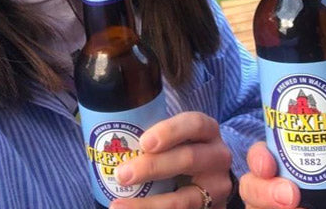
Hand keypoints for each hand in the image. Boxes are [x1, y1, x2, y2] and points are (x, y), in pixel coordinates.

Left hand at [109, 111, 232, 207]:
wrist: (208, 182)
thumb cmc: (181, 151)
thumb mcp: (177, 138)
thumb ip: (154, 137)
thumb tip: (107, 135)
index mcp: (207, 131)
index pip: (194, 124)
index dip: (170, 131)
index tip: (144, 142)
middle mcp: (218, 157)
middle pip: (188, 159)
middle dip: (152, 167)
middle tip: (122, 175)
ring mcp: (216, 188)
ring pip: (185, 199)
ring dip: (148, 206)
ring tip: (117, 206)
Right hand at [239, 142, 325, 207]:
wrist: (313, 201)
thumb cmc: (320, 185)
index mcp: (275, 166)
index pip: (258, 157)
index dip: (259, 159)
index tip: (269, 165)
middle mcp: (263, 189)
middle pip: (250, 188)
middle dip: (266, 191)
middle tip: (291, 195)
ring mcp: (264, 207)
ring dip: (271, 207)